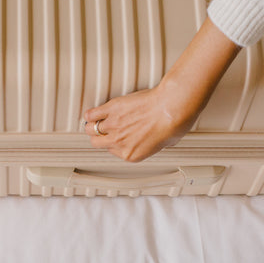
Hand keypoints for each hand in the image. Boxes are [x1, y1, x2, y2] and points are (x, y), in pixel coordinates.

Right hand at [83, 18, 239, 161]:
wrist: (172, 108)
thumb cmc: (173, 124)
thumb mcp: (164, 144)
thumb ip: (151, 144)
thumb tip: (153, 139)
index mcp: (131, 154)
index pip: (113, 152)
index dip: (114, 143)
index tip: (115, 137)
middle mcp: (119, 142)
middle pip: (97, 143)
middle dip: (100, 137)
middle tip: (101, 131)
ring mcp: (114, 126)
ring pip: (91, 129)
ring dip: (93, 125)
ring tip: (94, 122)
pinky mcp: (112, 109)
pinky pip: (92, 114)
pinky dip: (91, 114)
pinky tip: (92, 113)